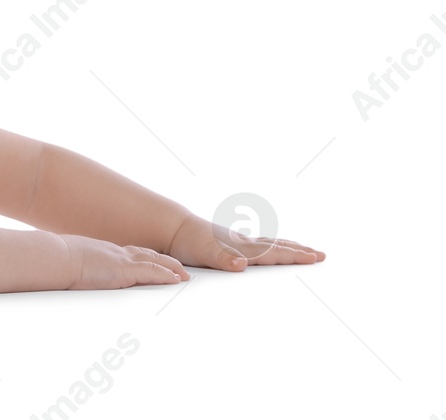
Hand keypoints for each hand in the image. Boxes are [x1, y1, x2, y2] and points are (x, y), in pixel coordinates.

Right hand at [60, 233, 188, 289]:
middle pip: (148, 254)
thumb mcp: (71, 263)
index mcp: (104, 252)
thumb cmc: (57, 260)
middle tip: (179, 269)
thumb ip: (78, 268)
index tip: (156, 262)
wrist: (55, 257)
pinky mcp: (123, 270)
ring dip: (172, 268)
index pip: (131, 254)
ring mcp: (121, 260)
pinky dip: (165, 275)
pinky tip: (176, 279)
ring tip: (184, 275)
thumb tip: (70, 275)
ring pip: (155, 261)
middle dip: (165, 262)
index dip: (146, 258)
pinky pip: (151, 271)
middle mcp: (116, 253)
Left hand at [165, 214, 325, 271]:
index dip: (295, 257)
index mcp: (243, 247)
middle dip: (300, 251)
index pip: (274, 253)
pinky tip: (268, 250)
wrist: (172, 228)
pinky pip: (257, 246)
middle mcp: (244, 243)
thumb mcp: (204, 253)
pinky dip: (270, 247)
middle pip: (277, 246)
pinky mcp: (230, 244)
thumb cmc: (188, 242)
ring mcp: (238, 242)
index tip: (316, 258)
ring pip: (269, 244)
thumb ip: (223, 258)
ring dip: (288, 247)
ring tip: (303, 250)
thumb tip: (242, 264)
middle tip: (321, 255)